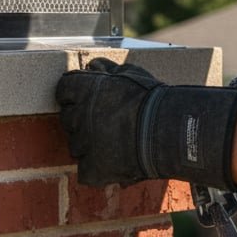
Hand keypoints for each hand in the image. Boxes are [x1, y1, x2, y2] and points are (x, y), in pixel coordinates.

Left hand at [55, 58, 236, 189]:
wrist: (172, 133)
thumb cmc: (155, 100)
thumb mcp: (132, 74)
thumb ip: (108, 69)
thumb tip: (93, 65)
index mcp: (84, 89)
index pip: (64, 89)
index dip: (73, 94)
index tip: (83, 98)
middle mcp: (79, 115)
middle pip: (68, 119)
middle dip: (82, 120)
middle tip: (105, 122)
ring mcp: (84, 144)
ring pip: (76, 146)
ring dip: (89, 145)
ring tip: (114, 143)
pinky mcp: (94, 169)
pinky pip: (85, 171)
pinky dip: (96, 170)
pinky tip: (113, 164)